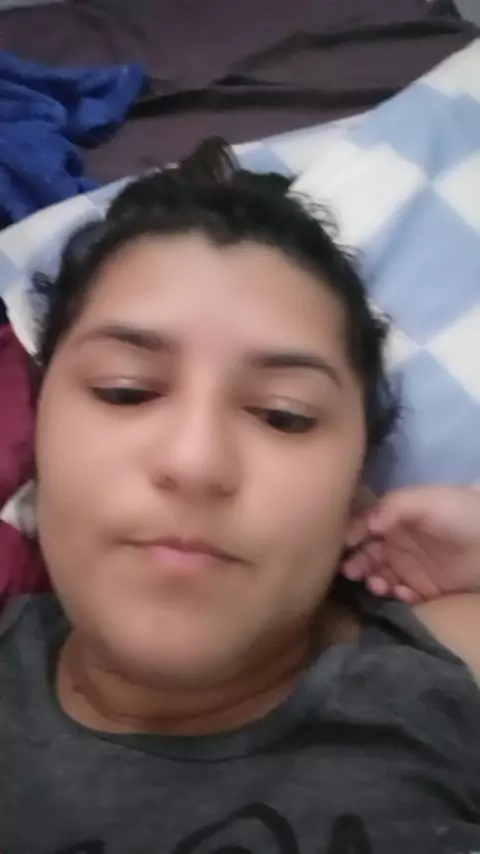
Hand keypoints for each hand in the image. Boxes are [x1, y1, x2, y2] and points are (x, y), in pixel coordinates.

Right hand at [341, 486, 479, 603]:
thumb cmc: (461, 514)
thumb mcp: (426, 501)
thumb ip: (393, 507)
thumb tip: (366, 524)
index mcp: (395, 517)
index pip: (365, 525)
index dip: (353, 533)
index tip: (346, 543)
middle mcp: (398, 542)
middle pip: (368, 554)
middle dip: (358, 563)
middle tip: (353, 572)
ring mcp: (410, 567)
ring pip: (381, 577)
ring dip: (374, 582)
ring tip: (377, 585)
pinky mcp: (425, 590)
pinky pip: (402, 597)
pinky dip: (397, 597)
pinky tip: (402, 594)